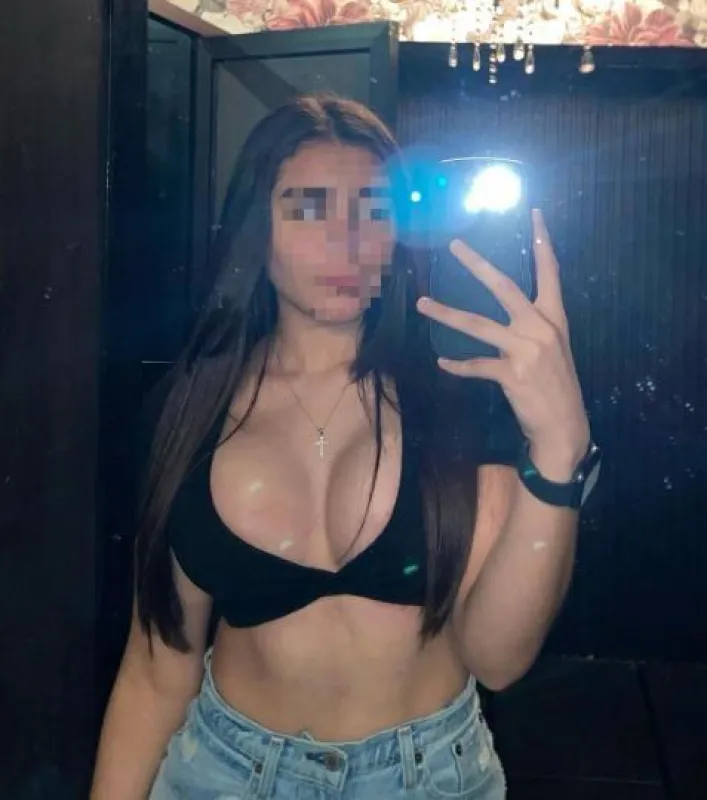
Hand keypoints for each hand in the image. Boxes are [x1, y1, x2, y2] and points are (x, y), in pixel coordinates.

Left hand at [416, 209, 589, 469]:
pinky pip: (476, 366)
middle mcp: (541, 327)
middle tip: (454, 245)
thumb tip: (509, 312)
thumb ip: (534, 326)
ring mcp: (526, 350)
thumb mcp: (554, 348)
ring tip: (422, 303)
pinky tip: (442, 362)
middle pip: (505, 287)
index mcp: (555, 317)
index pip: (550, 272)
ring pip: (478, 325)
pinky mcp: (512, 374)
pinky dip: (458, 365)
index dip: (543, 241)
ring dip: (447, 313)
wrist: (565, 425)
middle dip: (477, 264)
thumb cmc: (557, 385)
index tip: (534, 213)